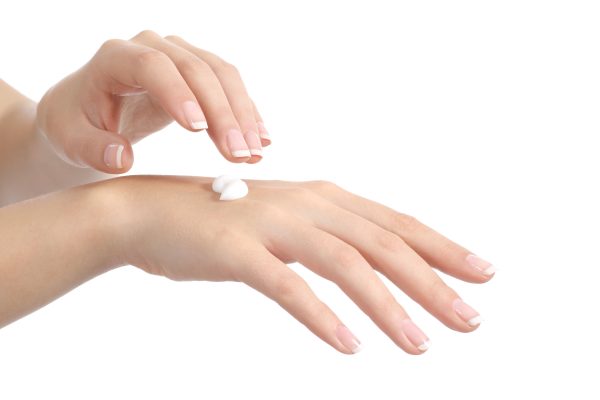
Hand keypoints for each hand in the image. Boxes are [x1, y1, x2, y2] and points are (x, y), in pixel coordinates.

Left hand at [36, 30, 268, 172]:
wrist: (89, 111)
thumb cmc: (76, 123)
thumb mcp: (70, 138)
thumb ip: (91, 148)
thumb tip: (121, 158)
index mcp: (114, 57)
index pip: (152, 66)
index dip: (177, 94)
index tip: (198, 130)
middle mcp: (151, 47)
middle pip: (196, 70)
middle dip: (222, 113)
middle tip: (240, 154)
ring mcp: (178, 56)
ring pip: (221, 75)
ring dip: (243, 114)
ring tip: (256, 152)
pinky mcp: (198, 72)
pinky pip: (229, 85)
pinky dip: (247, 112)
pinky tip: (261, 139)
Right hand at [110, 176, 494, 354]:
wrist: (151, 213)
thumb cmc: (223, 224)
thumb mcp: (287, 223)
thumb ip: (329, 238)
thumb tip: (374, 266)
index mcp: (324, 198)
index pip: (395, 225)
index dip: (442, 248)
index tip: (481, 274)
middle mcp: (307, 205)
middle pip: (383, 244)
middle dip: (432, 282)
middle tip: (471, 320)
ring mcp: (272, 225)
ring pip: (345, 264)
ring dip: (386, 306)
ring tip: (419, 345)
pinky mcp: (238, 252)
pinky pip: (288, 286)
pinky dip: (321, 315)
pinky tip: (348, 345)